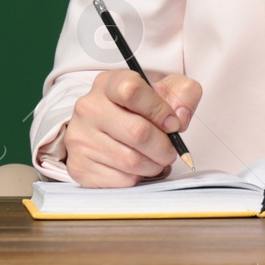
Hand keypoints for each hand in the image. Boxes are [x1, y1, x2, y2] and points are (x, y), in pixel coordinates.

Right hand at [62, 69, 201, 187]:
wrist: (105, 127)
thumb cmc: (139, 108)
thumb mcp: (164, 90)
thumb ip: (183, 94)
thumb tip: (180, 118)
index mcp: (108, 84)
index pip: (131, 91)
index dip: (159, 110)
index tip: (173, 123)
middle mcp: (89, 108)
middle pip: (137, 132)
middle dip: (164, 147)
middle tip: (170, 150)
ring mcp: (81, 138)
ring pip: (131, 161)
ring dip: (154, 165)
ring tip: (155, 159)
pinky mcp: (80, 167)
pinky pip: (121, 180)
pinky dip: (138, 178)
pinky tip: (137, 168)